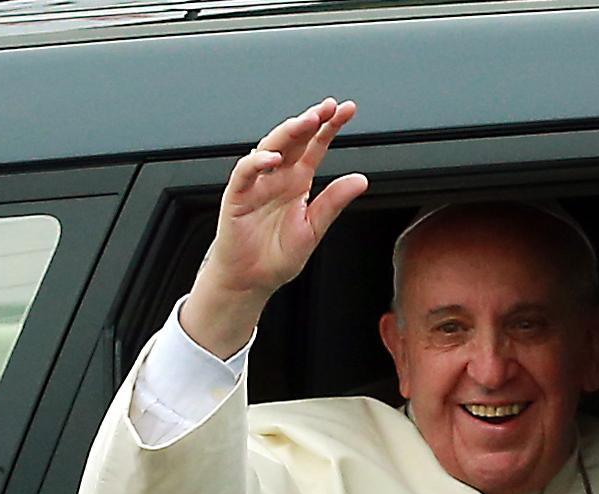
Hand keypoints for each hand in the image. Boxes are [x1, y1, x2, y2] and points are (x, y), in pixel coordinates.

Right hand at [182, 98, 367, 357]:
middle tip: (328, 107)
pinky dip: (256, 162)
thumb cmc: (277, 256)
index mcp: (297, 182)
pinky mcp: (237, 196)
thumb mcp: (314, 228)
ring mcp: (256, 184)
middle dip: (310, 121)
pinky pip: (245, 173)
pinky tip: (272, 157)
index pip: (315, 146)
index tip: (347, 110)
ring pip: (269, 148)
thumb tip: (361, 179)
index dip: (329, 127)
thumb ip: (334, 202)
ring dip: (286, 133)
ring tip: (305, 122)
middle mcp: (277, 177)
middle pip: (294, 140)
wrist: (251, 280)